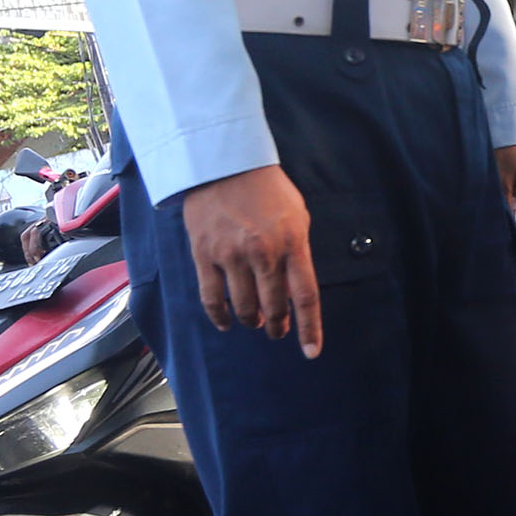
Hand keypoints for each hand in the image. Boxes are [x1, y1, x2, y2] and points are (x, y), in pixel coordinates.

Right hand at [179, 165, 324, 358]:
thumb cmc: (267, 189)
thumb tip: (293, 291)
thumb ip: (297, 254)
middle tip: (277, 329)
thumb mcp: (297, 217)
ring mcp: (231, 255)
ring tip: (254, 321)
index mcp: (292, 243)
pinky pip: (211, 297)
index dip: (310, 328)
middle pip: (273, 307)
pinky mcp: (204, 254)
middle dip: (277, 325)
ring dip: (251, 320)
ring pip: (243, 307)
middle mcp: (263, 253)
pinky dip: (220, 316)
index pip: (305, 296)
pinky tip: (226, 322)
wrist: (224, 163)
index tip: (311, 352)